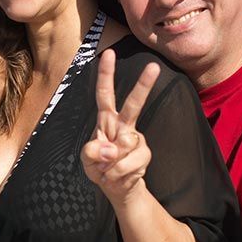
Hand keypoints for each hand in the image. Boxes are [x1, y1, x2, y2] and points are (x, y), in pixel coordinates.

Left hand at [80, 50, 159, 205]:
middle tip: (154, 66)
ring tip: (106, 169)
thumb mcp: (86, 160)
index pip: (105, 94)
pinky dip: (117, 173)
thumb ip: (91, 152)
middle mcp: (124, 125)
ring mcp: (136, 139)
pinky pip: (129, 163)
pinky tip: (116, 175)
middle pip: (133, 104)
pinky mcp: (144, 154)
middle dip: (143, 85)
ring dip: (110, 163)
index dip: (106, 74)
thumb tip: (110, 150)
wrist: (117, 188)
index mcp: (106, 120)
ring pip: (126, 143)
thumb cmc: (99, 168)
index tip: (109, 53)